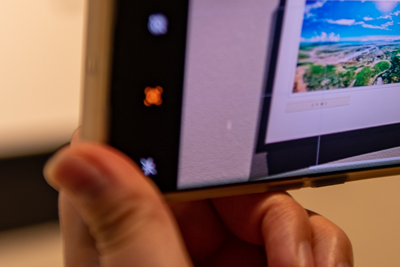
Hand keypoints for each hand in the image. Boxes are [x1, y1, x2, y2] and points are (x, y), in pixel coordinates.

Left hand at [44, 133, 352, 266]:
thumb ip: (127, 227)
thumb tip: (78, 153)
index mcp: (121, 239)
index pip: (146, 156)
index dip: (190, 143)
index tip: (232, 161)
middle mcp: (170, 243)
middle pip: (231, 177)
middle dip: (273, 211)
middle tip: (286, 256)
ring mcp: (221, 261)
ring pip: (276, 206)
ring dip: (306, 241)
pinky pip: (304, 240)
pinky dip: (321, 259)